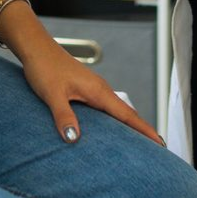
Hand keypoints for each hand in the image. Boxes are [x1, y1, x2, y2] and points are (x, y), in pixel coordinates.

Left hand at [20, 33, 162, 145]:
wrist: (36, 48)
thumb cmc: (44, 68)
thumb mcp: (52, 94)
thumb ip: (64, 116)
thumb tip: (74, 139)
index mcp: (98, 91)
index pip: (127, 114)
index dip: (144, 129)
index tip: (160, 143)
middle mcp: (100, 89)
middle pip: (127, 113)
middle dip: (141, 130)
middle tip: (155, 149)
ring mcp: (94, 88)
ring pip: (116, 110)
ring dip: (128, 125)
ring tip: (137, 143)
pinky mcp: (85, 88)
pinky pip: (106, 107)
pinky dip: (114, 119)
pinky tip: (109, 128)